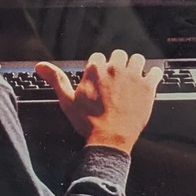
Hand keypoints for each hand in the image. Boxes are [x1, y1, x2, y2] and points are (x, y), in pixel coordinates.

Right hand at [34, 50, 162, 154]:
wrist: (110, 140)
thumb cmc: (88, 122)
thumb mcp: (67, 100)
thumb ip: (56, 79)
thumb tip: (40, 66)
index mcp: (95, 69)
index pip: (98, 58)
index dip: (99, 69)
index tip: (100, 80)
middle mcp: (115, 68)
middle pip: (118, 54)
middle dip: (117, 65)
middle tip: (116, 80)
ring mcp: (133, 76)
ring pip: (137, 59)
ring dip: (135, 66)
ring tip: (132, 79)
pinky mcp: (148, 87)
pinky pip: (155, 71)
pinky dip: (153, 74)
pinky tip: (150, 81)